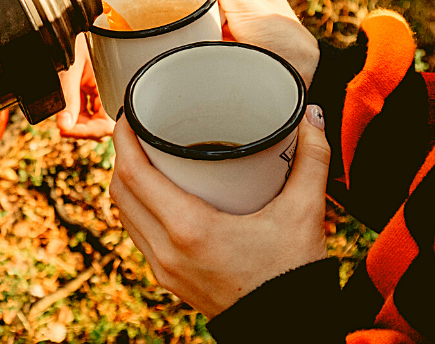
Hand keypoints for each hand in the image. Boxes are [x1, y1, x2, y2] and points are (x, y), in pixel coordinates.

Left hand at [57, 35, 114, 138]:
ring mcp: (100, 87)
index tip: (69, 131)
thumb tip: (64, 126)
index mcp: (113, 85)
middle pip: (101, 123)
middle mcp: (109, 88)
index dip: (89, 132)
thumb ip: (68, 99)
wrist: (69, 19)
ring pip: (93, 117)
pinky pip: (87, 107)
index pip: (107, 123)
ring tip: (63, 120)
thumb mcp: (69, 69)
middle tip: (63, 127)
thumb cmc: (75, 36)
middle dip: (82, 128)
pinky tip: (66, 110)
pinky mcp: (91, 85)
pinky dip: (76, 112)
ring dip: (78, 122)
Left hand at [109, 106, 330, 317]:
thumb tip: (311, 114)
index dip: (124, 138)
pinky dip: (137, 207)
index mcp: (189, 229)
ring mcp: (164, 268)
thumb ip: (312, 159)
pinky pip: (138, 234)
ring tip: (144, 153)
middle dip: (123, 154)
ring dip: (127, 182)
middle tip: (139, 126)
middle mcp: (167, 249)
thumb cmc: (294, 275)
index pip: (134, 174)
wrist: (289, 331)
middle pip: (121, 192)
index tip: (130, 113)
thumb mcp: (304, 213)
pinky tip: (157, 193)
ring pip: (125, 214)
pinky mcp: (168, 279)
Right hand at [183, 0, 318, 86]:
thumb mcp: (245, 0)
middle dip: (195, 12)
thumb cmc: (280, 37)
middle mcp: (244, 10)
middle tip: (182, 20)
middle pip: (207, 4)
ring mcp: (237, 33)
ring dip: (197, 33)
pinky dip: (201, 49)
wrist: (296, 80)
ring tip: (187, 39)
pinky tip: (191, 52)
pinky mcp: (232, 54)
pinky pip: (208, 47)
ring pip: (204, 27)